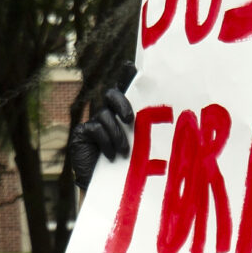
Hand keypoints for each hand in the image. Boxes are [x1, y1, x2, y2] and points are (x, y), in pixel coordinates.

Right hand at [67, 71, 135, 190]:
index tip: (131, 65)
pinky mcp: (83, 133)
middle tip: (129, 119)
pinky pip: (95, 129)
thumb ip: (147, 132)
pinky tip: (111, 156)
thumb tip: (169, 121)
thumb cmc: (130, 167)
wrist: (108, 187)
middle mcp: (108, 113)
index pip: (126, 89)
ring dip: (117, 135)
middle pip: (112, 94)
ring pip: (105, 116)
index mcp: (124, 113)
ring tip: (124, 152)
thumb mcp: (143, 147)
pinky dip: (106, 143)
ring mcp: (94, 122)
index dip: (126, 75)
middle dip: (121, 103)